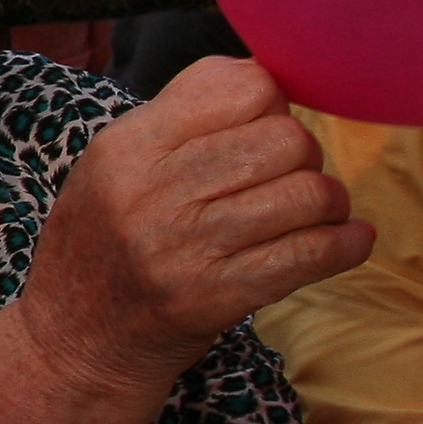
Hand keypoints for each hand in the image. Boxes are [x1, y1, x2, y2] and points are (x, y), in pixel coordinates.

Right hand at [17, 58, 373, 401]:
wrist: (75, 342)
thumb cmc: (105, 245)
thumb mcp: (112, 166)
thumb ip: (179, 121)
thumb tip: (269, 82)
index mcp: (129, 145)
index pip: (240, 85)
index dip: (270, 102)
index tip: (262, 129)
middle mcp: (154, 190)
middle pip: (284, 138)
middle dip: (305, 156)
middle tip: (289, 178)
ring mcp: (187, 247)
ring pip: (307, 193)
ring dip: (328, 202)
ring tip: (316, 213)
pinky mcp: (218, 297)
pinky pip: (312, 254)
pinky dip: (346, 244)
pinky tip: (348, 240)